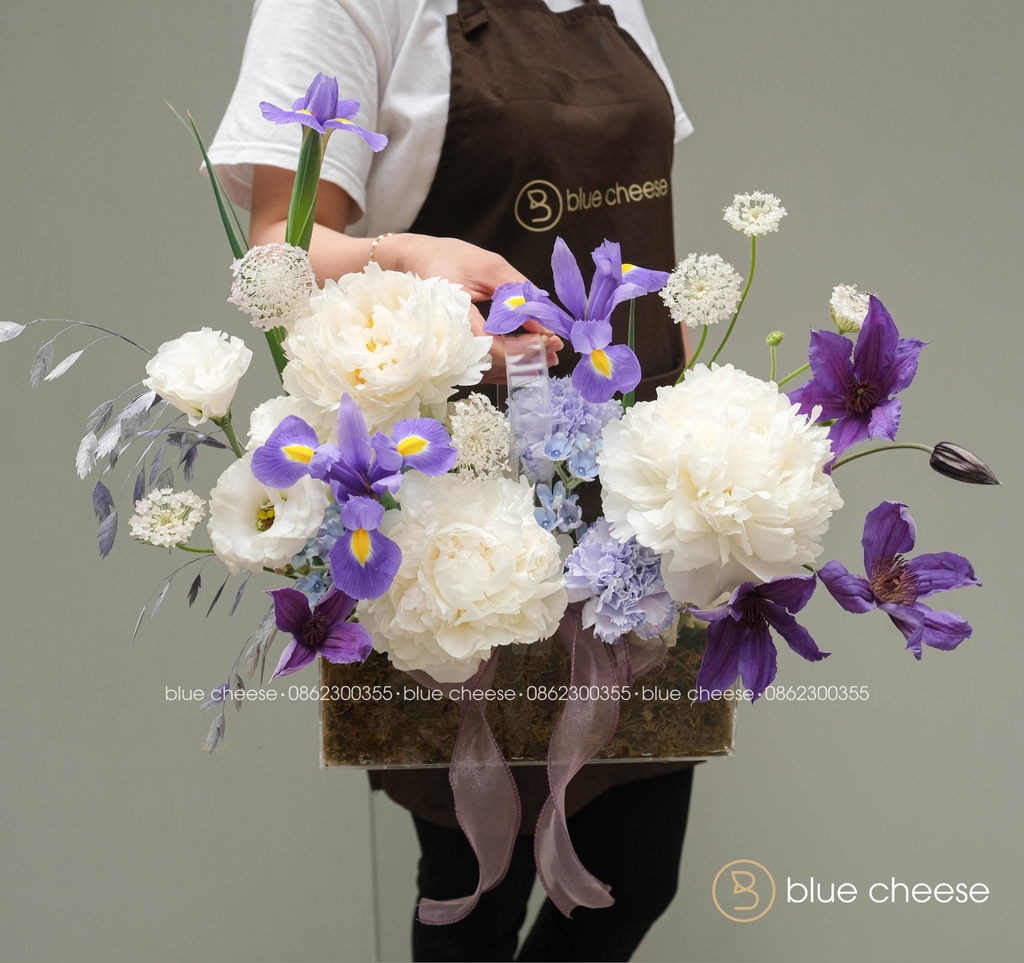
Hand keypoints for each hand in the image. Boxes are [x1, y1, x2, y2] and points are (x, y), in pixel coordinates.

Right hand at [382, 234, 562, 384]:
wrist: (415, 262)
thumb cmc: (449, 259)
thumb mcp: (488, 266)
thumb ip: (516, 291)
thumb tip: (542, 319)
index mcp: (454, 314)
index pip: (491, 345)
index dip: (522, 348)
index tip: (549, 340)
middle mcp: (449, 339)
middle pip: (493, 363)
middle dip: (528, 358)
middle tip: (556, 348)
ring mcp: (449, 350)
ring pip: (489, 371)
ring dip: (520, 366)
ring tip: (549, 355)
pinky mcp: (454, 353)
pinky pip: (482, 368)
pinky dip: (506, 367)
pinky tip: (526, 359)